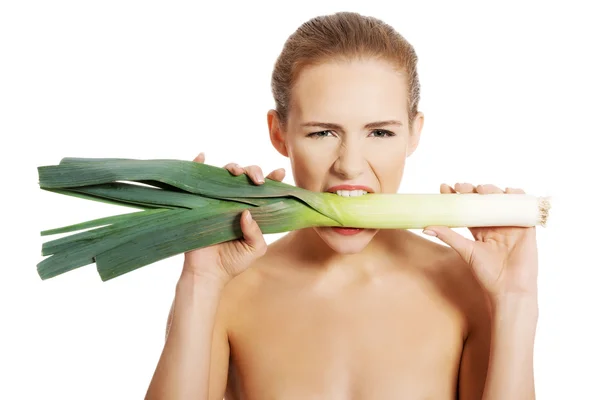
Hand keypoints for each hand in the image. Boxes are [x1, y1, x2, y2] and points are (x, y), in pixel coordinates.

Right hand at [181, 152, 285, 283]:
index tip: (279, 173)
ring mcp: (217, 200)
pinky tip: (202, 156)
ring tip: (237, 173)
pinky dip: (198, 164)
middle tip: (258, 181)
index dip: (273, 179)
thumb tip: (247, 213)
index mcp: (252, 210)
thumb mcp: (255, 249)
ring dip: (233, 167)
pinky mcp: (200, 202)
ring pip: (225, 173)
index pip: (264, 190)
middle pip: (245, 176)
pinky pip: (198, 178)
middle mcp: (235, 201)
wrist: (207, 273)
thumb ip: (257, 233)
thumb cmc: (232, 262)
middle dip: (254, 171)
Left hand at [423, 183, 537, 297]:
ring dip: (492, 190)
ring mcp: (510, 224)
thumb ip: (448, 236)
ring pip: (501, 200)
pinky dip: (518, 197)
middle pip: (484, 201)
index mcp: (480, 229)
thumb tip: (426, 227)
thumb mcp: (465, 251)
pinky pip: (523, 207)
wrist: (510, 289)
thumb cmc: (487, 274)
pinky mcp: (525, 227)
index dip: (457, 196)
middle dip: (472, 190)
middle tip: (460, 187)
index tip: (444, 188)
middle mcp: (495, 224)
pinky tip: (509, 192)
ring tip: (481, 190)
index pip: (467, 208)